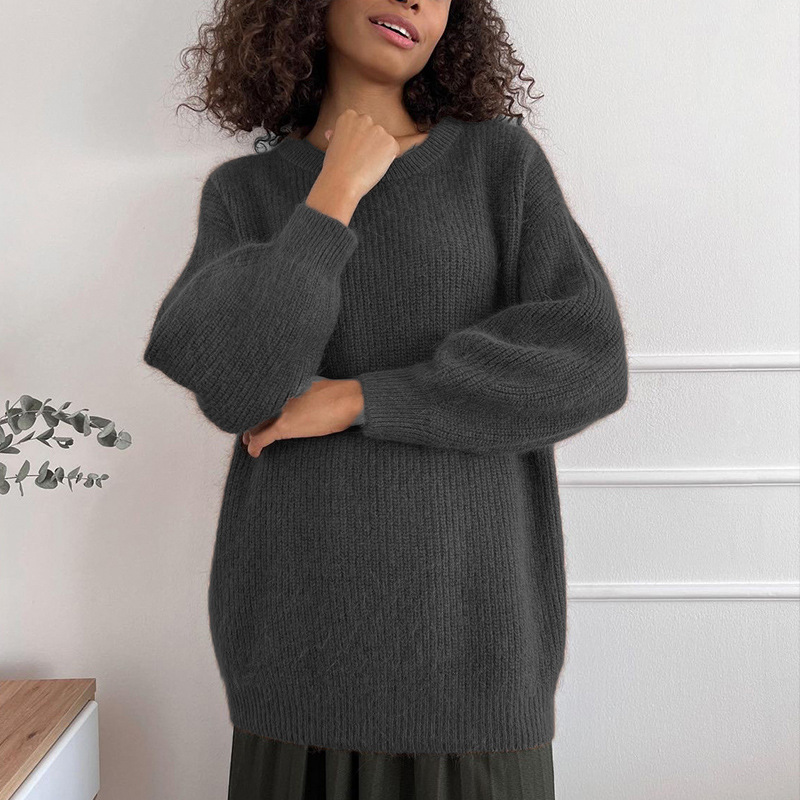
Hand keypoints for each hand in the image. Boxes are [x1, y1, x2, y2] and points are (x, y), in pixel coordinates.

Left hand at [241, 378, 363, 456]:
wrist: (349, 399)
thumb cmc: (338, 393)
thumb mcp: (313, 385)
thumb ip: (298, 390)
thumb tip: (296, 399)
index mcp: (284, 384)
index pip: (263, 398)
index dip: (256, 408)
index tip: (254, 413)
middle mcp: (278, 395)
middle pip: (257, 410)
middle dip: (251, 421)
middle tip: (248, 431)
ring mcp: (280, 409)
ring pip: (256, 423)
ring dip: (251, 434)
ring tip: (249, 441)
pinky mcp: (285, 426)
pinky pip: (263, 437)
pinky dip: (255, 445)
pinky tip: (254, 452)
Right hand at [311, 109, 400, 204]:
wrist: (342, 182)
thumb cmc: (334, 168)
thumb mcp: (331, 147)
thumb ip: (336, 137)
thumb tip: (330, 133)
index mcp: (349, 116)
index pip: (360, 125)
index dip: (358, 141)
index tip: (352, 152)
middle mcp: (364, 119)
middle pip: (373, 131)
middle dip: (370, 144)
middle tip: (359, 160)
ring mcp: (378, 130)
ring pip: (384, 141)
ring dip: (379, 152)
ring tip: (365, 165)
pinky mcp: (390, 142)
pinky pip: (393, 150)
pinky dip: (388, 159)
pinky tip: (374, 167)